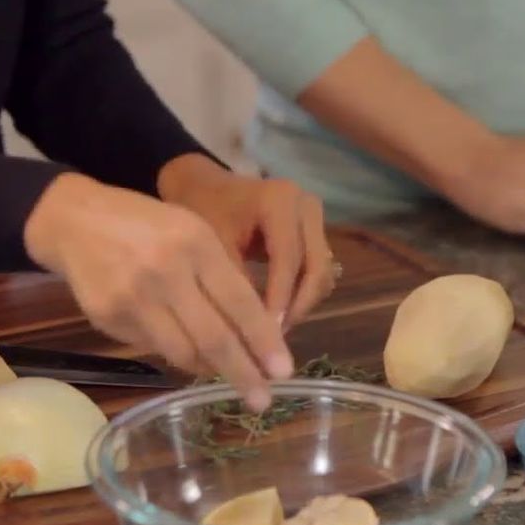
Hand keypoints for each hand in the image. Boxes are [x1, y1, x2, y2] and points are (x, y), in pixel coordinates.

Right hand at [24, 172, 292, 410]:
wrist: (76, 220)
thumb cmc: (147, 225)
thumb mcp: (191, 231)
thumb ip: (220, 276)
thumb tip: (253, 335)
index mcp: (195, 243)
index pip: (239, 302)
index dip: (264, 341)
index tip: (283, 371)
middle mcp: (166, 272)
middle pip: (214, 337)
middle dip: (243, 374)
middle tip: (262, 401)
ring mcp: (134, 297)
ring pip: (182, 353)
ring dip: (208, 368)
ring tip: (220, 371)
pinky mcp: (108, 317)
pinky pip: (153, 348)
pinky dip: (174, 353)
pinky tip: (180, 345)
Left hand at [157, 154, 334, 328]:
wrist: (205, 185)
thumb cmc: (203, 209)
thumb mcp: (213, 244)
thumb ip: (235, 281)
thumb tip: (251, 330)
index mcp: (280, 201)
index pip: (288, 258)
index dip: (280, 298)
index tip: (268, 333)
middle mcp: (306, 206)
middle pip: (316, 267)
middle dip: (297, 306)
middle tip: (275, 339)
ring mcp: (315, 218)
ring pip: (320, 272)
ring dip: (301, 303)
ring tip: (274, 331)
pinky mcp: (315, 232)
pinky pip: (316, 270)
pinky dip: (300, 294)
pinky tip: (278, 314)